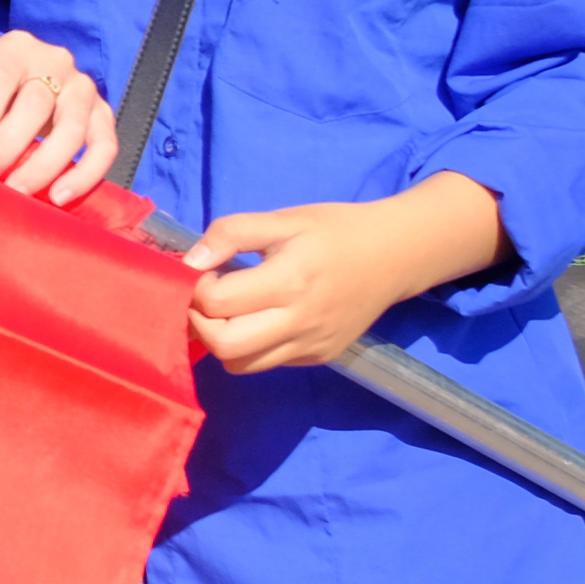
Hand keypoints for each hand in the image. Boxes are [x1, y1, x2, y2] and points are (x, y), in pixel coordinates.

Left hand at [0, 29, 117, 203]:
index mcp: (15, 49)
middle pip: (37, 103)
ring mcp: (83, 88)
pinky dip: (86, 173)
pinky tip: (60, 196)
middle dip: (9, 144)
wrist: (16, 77)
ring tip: (21, 191)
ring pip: (73, 126)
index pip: (2, 75)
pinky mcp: (102, 114)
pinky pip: (105, 145)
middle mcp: (55, 62)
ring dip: (45, 164)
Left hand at [180, 174, 509, 372]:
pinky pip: (268, 363)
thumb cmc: (334, 231)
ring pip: (241, 364)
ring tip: (227, 312)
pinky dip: (249, 347)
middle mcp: (300, 321)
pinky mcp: (319, 358)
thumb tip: (189, 260)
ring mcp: (311, 346)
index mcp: (289, 280)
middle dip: (199, 323)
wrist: (394, 256)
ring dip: (220, 341)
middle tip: (204, 298)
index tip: (202, 271)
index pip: (218, 303)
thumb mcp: (283, 219)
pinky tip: (256, 319)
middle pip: (224, 345)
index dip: (196, 289)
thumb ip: (231, 233)